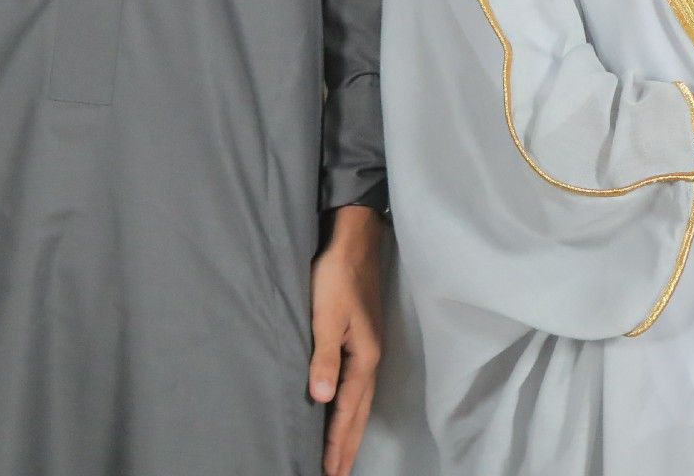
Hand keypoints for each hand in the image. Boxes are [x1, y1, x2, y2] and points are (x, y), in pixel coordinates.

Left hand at [309, 204, 385, 475]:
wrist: (354, 242)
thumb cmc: (336, 276)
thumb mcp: (325, 316)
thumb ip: (324, 358)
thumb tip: (322, 398)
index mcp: (363, 358)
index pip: (347, 410)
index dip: (337, 442)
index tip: (330, 471)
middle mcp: (371, 359)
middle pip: (360, 413)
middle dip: (348, 445)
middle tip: (339, 474)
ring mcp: (370, 350)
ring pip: (361, 401)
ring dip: (351, 430)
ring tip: (343, 455)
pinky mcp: (364, 340)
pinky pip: (359, 387)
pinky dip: (352, 408)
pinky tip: (345, 410)